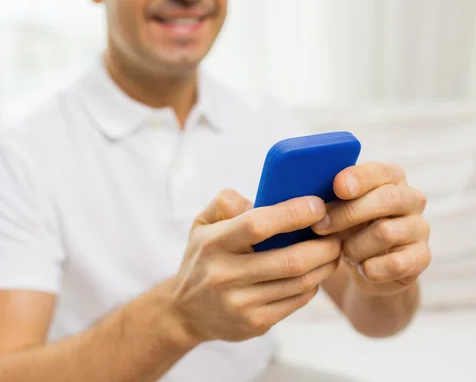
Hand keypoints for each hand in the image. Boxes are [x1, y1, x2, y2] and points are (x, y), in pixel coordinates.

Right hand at [170, 189, 340, 343]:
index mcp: (213, 244)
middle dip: (324, 244)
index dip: (293, 214)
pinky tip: (315, 272)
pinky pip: (297, 301)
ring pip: (300, 282)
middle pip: (291, 260)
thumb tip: (263, 201)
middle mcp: (225, 275)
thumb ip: (226, 202)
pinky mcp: (256, 323)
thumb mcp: (202, 224)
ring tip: (333, 250)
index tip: (318, 205)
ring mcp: (241, 304)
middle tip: (338, 232)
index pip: (257, 225)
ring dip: (326, 264)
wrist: (186, 312)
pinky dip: (313, 284)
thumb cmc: (202, 258)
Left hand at [311, 162, 431, 296]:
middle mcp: (411, 199)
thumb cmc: (347, 227)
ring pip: (386, 232)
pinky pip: (397, 263)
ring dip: (356, 245)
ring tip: (344, 252)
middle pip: (387, 199)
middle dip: (348, 213)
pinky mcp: (423, 257)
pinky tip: (362, 269)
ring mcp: (419, 228)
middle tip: (320, 227)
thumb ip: (330, 197)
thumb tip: (309, 199)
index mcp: (390, 178)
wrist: (368, 267)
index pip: (380, 171)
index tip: (337, 187)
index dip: (358, 178)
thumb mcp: (337, 209)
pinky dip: (372, 268)